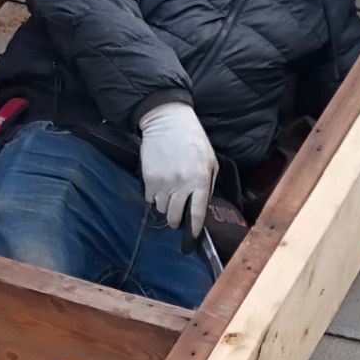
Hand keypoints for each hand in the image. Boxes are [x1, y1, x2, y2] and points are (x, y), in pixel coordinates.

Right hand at [138, 102, 215, 235]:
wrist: (167, 121)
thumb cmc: (193, 140)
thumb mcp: (210, 160)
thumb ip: (209, 184)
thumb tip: (202, 207)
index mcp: (200, 180)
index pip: (197, 213)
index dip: (194, 229)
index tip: (191, 238)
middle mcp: (181, 185)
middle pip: (175, 217)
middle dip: (176, 220)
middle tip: (177, 216)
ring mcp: (164, 183)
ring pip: (162, 209)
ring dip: (165, 206)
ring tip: (168, 193)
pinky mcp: (149, 179)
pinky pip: (150, 199)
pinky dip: (154, 197)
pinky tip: (159, 185)